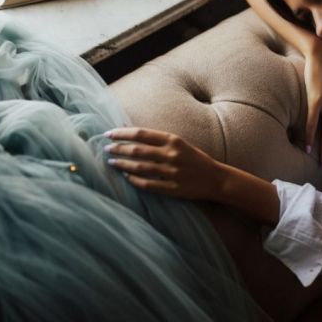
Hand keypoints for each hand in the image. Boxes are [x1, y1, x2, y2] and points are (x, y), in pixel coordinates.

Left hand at [104, 127, 226, 199]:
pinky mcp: (172, 188)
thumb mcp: (180, 143)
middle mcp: (171, 154)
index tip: (109, 134)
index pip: (141, 134)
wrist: (216, 179)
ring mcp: (171, 172)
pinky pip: (148, 184)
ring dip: (122, 164)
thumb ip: (160, 141)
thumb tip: (134, 137)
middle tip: (106, 149)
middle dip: (118, 149)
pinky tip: (126, 177)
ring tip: (111, 162)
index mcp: (173, 140)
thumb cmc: (196, 159)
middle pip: (137, 150)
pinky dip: (134, 180)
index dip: (122, 133)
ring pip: (139, 167)